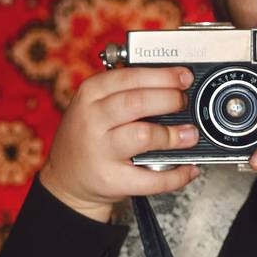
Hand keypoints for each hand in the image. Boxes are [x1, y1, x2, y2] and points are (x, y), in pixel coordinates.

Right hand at [39, 66, 201, 221]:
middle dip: (169, 99)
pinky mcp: (111, 179)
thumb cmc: (88, 136)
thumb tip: (174, 86)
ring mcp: (101, 151)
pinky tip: (187, 167)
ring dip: (173, 135)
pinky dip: (176, 174)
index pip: (130, 77)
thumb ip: (126, 91)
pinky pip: (151, 178)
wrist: (66, 178)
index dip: (162, 76)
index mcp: (90, 94)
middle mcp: (92, 120)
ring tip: (189, 134)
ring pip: (143, 135)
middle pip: (137, 102)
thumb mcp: (95, 105)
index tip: (183, 77)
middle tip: (184, 102)